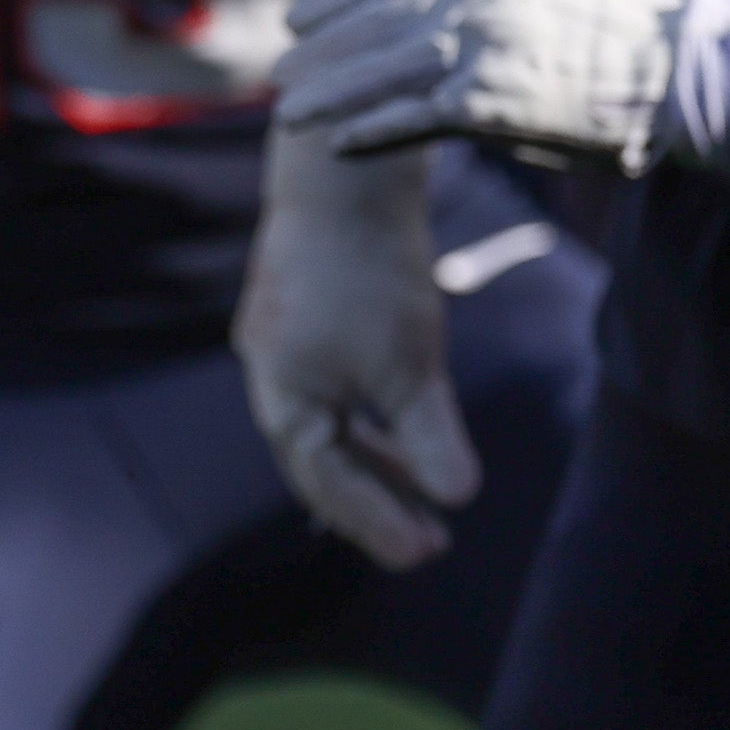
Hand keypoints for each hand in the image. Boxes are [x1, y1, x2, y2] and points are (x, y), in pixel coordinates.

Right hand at [234, 129, 476, 569]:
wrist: (340, 174)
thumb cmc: (370, 274)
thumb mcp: (412, 365)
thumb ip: (429, 436)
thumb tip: (457, 499)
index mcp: (284, 396)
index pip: (326, 483)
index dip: (377, 525)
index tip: (429, 554)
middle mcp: (271, 374)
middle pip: (317, 460)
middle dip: (372, 502)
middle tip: (429, 540)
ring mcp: (282, 342)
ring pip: (325, 423)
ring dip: (373, 460)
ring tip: (421, 486)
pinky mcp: (301, 312)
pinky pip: (330, 389)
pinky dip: (366, 417)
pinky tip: (401, 416)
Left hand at [275, 0, 683, 170]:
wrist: (677, 69)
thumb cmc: (610, 33)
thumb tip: (413, 11)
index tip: (299, 18)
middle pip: (375, 24)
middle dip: (323, 52)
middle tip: (279, 72)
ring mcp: (479, 45)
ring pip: (380, 72)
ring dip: (328, 96)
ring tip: (288, 114)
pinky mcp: (490, 100)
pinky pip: (412, 117)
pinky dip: (369, 131)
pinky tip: (336, 144)